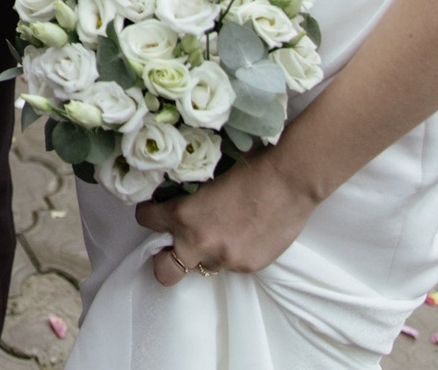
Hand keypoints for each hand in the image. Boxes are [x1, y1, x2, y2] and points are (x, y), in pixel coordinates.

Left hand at [136, 150, 321, 285]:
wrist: (290, 180)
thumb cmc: (252, 169)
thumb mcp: (207, 178)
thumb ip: (189, 198)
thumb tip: (176, 200)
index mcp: (184, 214)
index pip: (146, 221)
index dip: (149, 214)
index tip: (154, 212)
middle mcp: (200, 242)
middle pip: (165, 270)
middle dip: (165, 258)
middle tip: (174, 245)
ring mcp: (225, 258)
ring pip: (202, 266)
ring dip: (205, 253)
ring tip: (221, 232)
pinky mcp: (248, 266)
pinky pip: (230, 265)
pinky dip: (232, 253)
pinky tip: (245, 233)